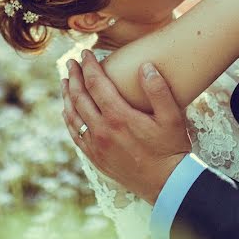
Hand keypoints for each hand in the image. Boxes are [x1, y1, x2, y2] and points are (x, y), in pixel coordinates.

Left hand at [61, 51, 190, 203]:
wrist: (166, 185)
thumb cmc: (172, 149)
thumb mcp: (173, 117)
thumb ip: (159, 90)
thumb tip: (145, 66)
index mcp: (119, 117)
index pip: (96, 84)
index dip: (89, 66)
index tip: (85, 53)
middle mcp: (102, 131)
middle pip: (80, 97)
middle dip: (74, 76)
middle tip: (71, 62)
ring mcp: (96, 146)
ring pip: (73, 116)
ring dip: (67, 96)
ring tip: (65, 81)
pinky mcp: (95, 158)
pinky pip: (75, 135)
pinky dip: (68, 119)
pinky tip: (67, 111)